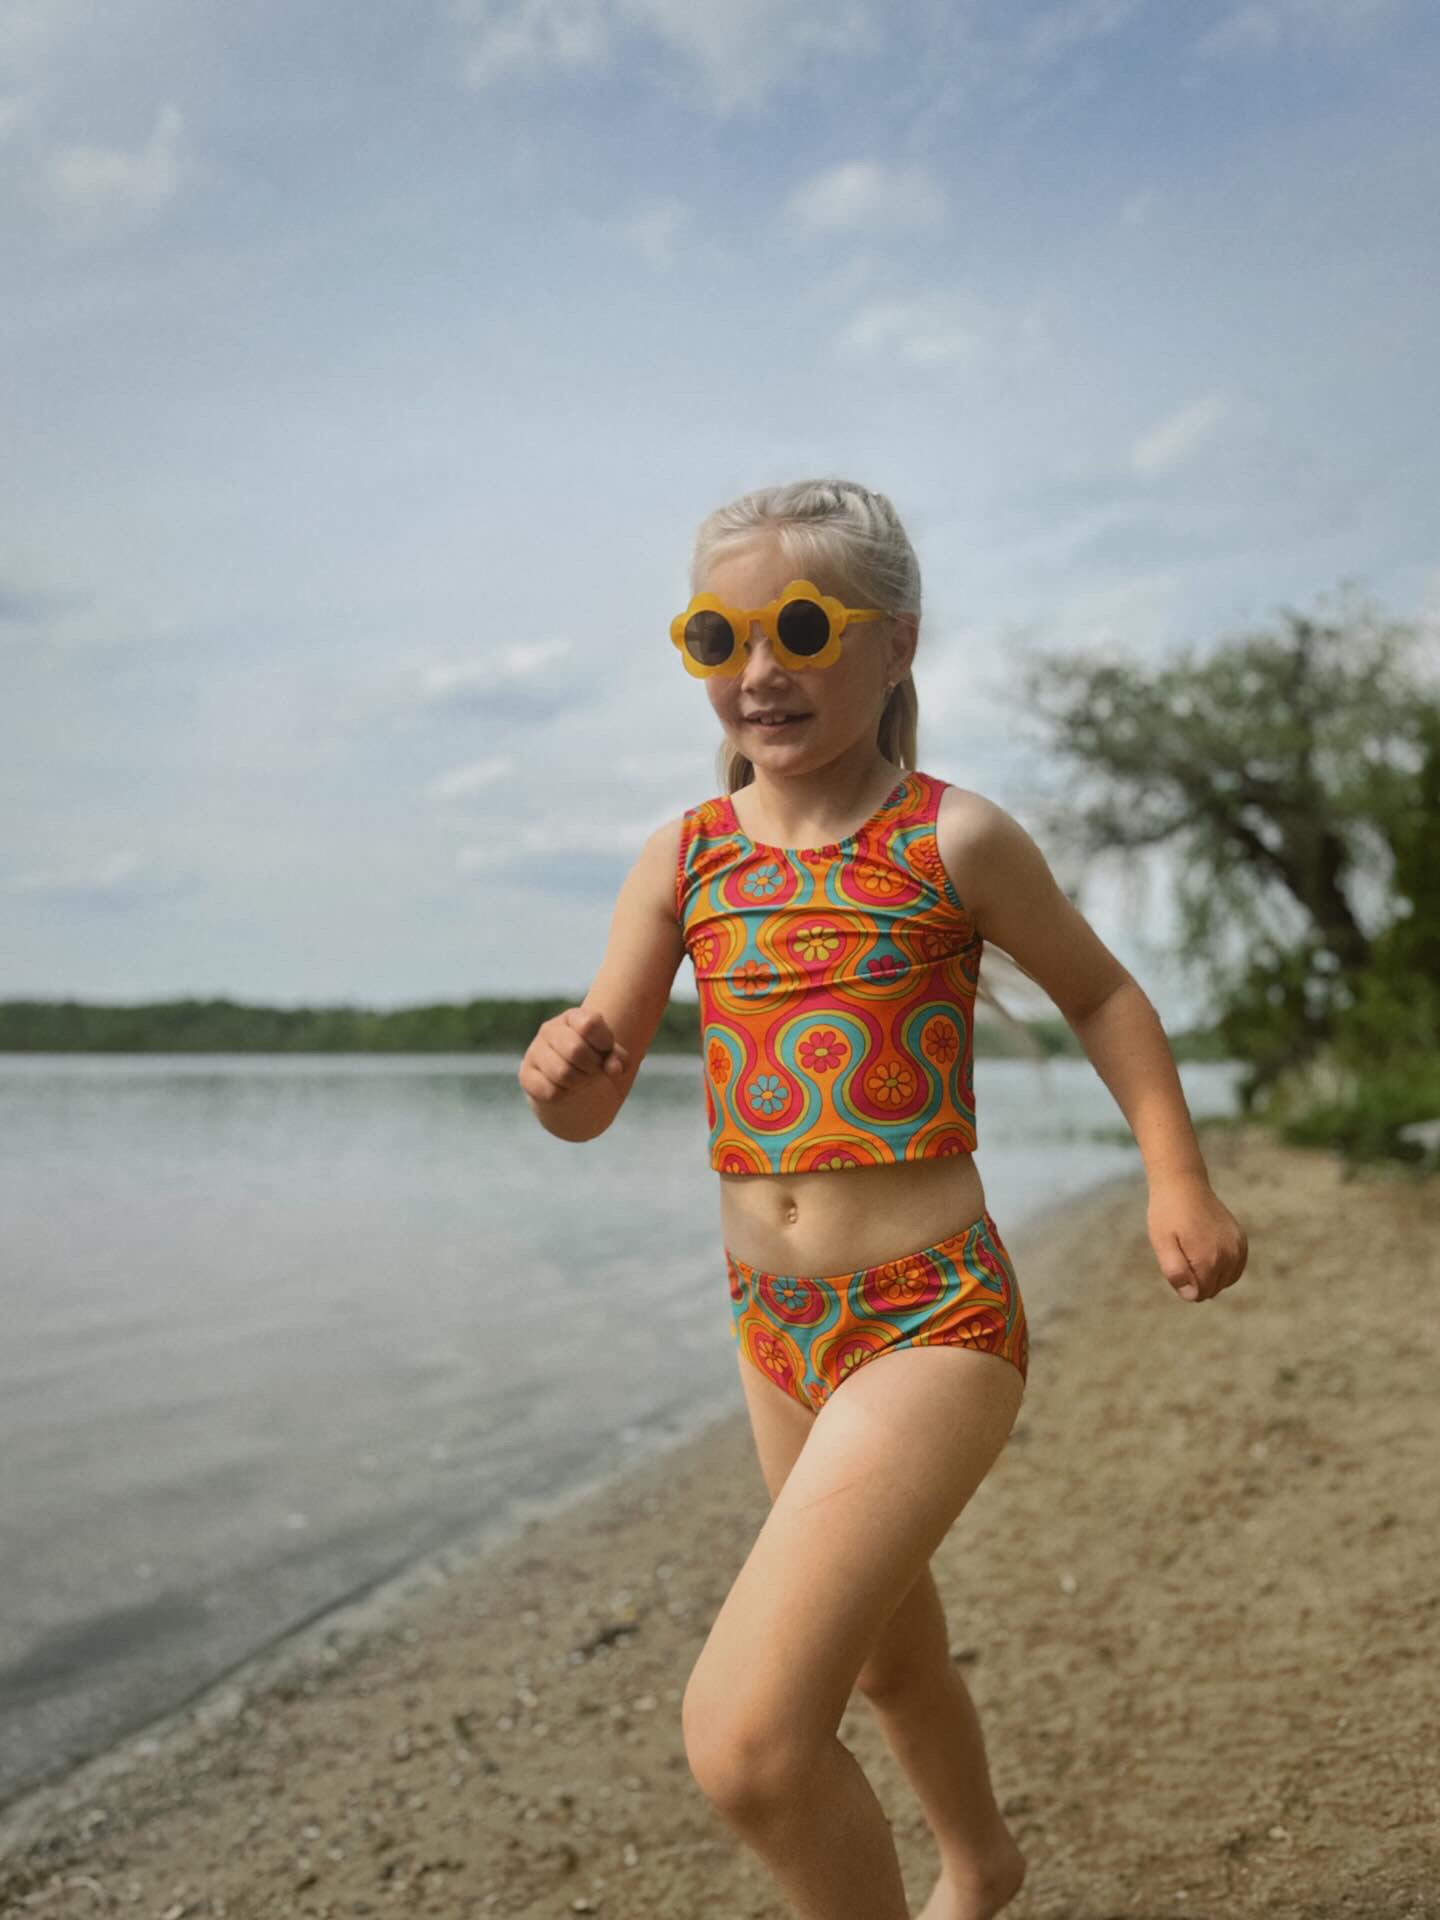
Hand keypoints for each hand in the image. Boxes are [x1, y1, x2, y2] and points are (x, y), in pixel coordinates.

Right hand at [518, 1005, 629, 1103]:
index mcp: (573, 1017)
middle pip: (576, 1050)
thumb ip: (619, 1059)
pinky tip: (565, 1089)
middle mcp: (550, 1029)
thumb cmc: (595, 1062)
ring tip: (581, 1080)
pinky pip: (550, 1091)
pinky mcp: (526, 1074)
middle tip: (594, 1070)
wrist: (573, 1084)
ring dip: (579, 1083)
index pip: (590, 1024)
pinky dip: (564, 1095)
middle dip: (592, 1067)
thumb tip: (613, 1068)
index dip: (604, 1042)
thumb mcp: (613, 1057)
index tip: (605, 1051)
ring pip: (562, 1073)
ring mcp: (535, 1050)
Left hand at [1146, 1176, 1248, 1302]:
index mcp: (1209, 1260)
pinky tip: (1208, 1253)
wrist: (1183, 1184)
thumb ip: (1176, 1272)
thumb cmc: (1167, 1214)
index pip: (1200, 1294)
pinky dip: (1223, 1267)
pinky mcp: (1241, 1240)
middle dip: (1196, 1279)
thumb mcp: (1162, 1244)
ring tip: (1193, 1249)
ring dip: (1210, 1273)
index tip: (1174, 1262)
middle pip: (1213, 1288)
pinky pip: (1236, 1268)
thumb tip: (1193, 1296)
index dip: (1183, 1285)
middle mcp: (1229, 1256)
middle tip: (1181, 1252)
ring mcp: (1238, 1247)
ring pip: (1226, 1280)